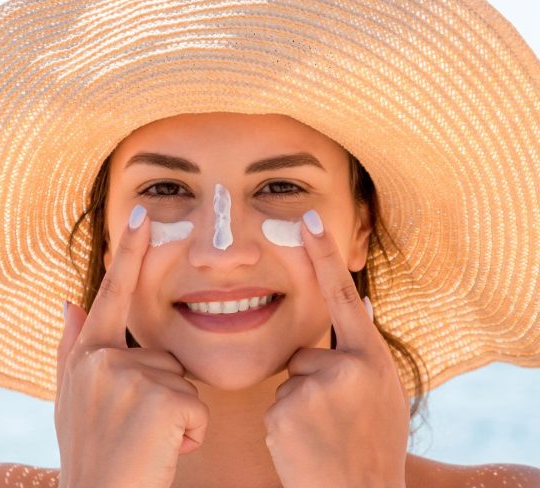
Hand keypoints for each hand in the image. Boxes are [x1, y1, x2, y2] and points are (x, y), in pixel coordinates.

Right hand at [55, 206, 208, 487]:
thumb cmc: (92, 453)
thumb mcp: (73, 400)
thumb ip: (72, 347)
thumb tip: (70, 300)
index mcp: (90, 355)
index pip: (114, 293)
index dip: (128, 253)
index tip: (142, 212)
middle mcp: (104, 360)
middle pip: (164, 356)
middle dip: (163, 392)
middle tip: (136, 429)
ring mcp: (131, 379)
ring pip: (181, 383)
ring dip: (175, 415)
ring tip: (148, 441)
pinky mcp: (160, 403)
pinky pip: (196, 408)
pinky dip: (189, 433)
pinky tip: (164, 450)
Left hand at [264, 210, 409, 487]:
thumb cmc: (374, 443)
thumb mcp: (386, 392)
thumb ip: (367, 350)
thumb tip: (355, 302)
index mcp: (372, 358)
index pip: (342, 295)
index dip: (325, 254)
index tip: (308, 218)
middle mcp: (346, 367)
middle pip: (306, 352)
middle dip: (313, 378)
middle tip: (335, 416)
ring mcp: (314, 389)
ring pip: (291, 378)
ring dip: (300, 401)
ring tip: (323, 432)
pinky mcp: (285, 412)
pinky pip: (276, 402)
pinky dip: (286, 421)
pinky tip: (306, 443)